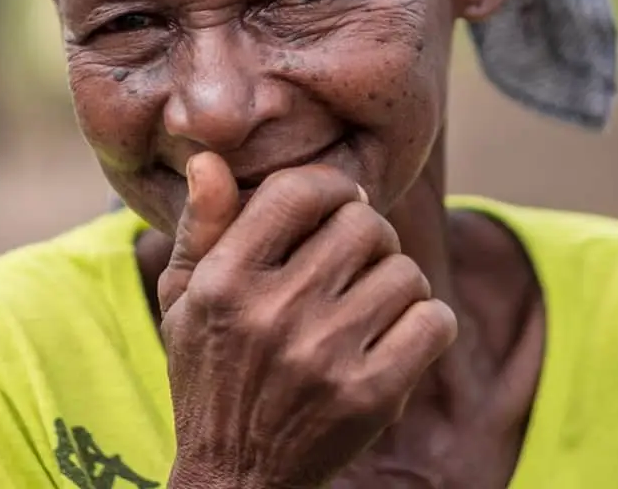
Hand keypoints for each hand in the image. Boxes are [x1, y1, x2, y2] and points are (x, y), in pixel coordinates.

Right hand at [159, 153, 457, 488]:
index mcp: (225, 281)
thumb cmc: (210, 376)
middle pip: (365, 224)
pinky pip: (434, 321)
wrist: (235, 479)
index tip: (341, 206)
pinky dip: (428, 324)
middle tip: (358, 263)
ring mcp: (325, 356)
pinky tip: (400, 338)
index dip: (333, 187)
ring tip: (373, 306)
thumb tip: (211, 159)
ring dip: (398, 284)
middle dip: (370, 237)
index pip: (298, 192)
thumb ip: (201, 227)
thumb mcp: (184, 301)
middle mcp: (273, 314)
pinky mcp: (371, 396)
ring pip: (404, 271)